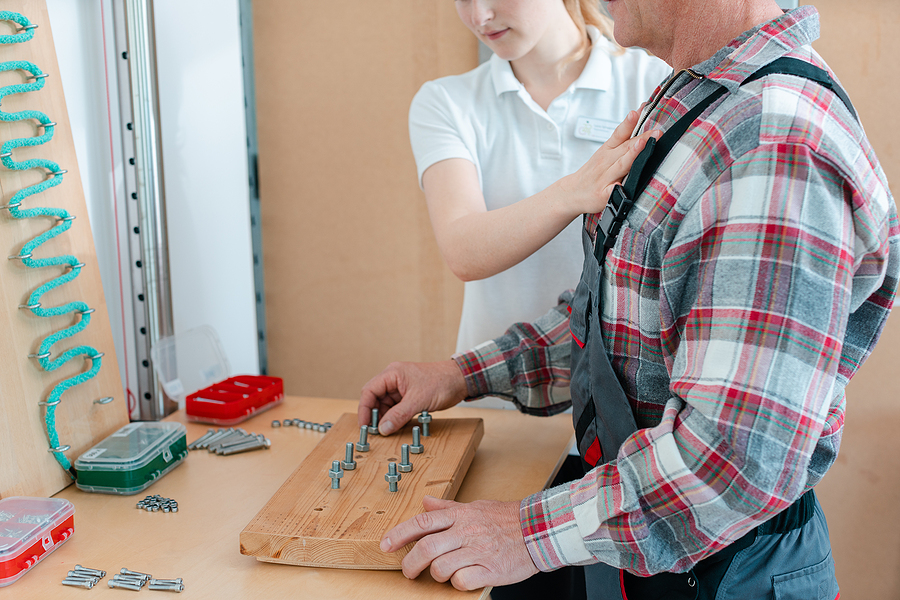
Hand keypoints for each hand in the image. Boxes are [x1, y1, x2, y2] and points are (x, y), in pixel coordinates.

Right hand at [359, 360, 467, 434]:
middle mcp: (394, 379)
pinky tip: (397, 426)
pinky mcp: (409, 395)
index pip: (369, 391)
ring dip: (386, 418)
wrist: (461, 380)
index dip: (364, 409)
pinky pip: (396, 408)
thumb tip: (383, 429)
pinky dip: (396, 417)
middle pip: (376, 399)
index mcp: (392, 374)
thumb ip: (399, 415)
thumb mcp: (418, 401)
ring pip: (386, 405)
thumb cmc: (442, 382)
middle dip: (375, 415)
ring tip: (387, 431)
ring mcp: (401, 387)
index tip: (365, 425)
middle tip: (375, 431)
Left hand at [381, 496, 538, 590]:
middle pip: (426, 549)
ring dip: (436, 575)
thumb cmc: (505, 519)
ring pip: (441, 567)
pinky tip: (461, 578)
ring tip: (441, 574)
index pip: (422, 522)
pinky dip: (457, 583)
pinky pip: (462, 581)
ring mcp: (478, 551)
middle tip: (408, 572)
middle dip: (411, 564)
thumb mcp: (474, 507)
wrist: (537, 529)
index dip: (400, 534)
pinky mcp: (490, 569)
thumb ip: (448, 508)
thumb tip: (425, 502)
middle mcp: (466, 532)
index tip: (386, 545)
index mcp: (460, 516)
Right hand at [561, 110, 660, 215]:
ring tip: (642, 144)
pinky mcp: (604, 195)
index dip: (630, 122)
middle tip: (657, 131)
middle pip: (626, 147)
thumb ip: (622, 142)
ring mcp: (605, 178)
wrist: (572, 192)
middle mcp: (606, 162)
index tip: (640, 110)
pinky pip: (613, 191)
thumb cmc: (592, 173)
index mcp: (607, 150)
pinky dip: (618, 188)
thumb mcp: (604, 153)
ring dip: (632, 154)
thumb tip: (644, 131)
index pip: (620, 133)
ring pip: (621, 165)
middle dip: (642, 138)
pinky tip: (623, 184)